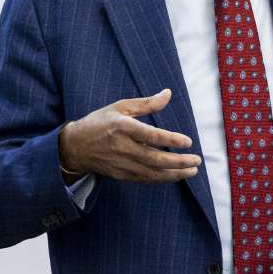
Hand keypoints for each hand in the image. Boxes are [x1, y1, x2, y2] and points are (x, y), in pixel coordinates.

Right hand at [58, 89, 198, 183]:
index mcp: (123, 127)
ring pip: (153, 173)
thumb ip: (146, 103)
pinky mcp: (121, 174)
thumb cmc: (100, 122)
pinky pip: (145, 179)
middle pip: (155, 158)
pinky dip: (162, 179)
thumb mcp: (120, 107)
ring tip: (192, 171)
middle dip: (179, 162)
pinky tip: (175, 175)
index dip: (170, 140)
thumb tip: (168, 94)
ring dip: (175, 174)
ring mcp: (122, 163)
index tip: (187, 141)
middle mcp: (122, 147)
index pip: (151, 135)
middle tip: (197, 160)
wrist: (75, 146)